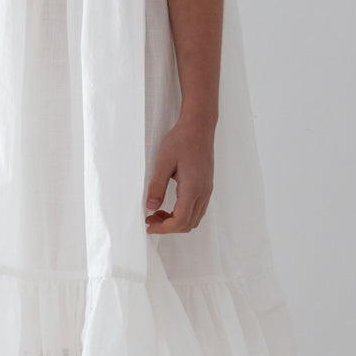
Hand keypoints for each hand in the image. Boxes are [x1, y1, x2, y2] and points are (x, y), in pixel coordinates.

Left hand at [145, 117, 214, 233]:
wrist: (199, 127)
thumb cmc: (181, 141)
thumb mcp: (163, 162)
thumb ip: (156, 186)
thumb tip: (150, 207)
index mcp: (192, 188)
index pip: (180, 221)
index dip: (163, 228)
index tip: (149, 225)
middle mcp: (203, 192)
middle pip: (188, 224)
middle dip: (168, 227)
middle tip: (150, 219)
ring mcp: (207, 190)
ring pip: (194, 218)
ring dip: (176, 221)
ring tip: (158, 212)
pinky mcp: (206, 186)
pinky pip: (197, 209)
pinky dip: (183, 214)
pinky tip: (170, 205)